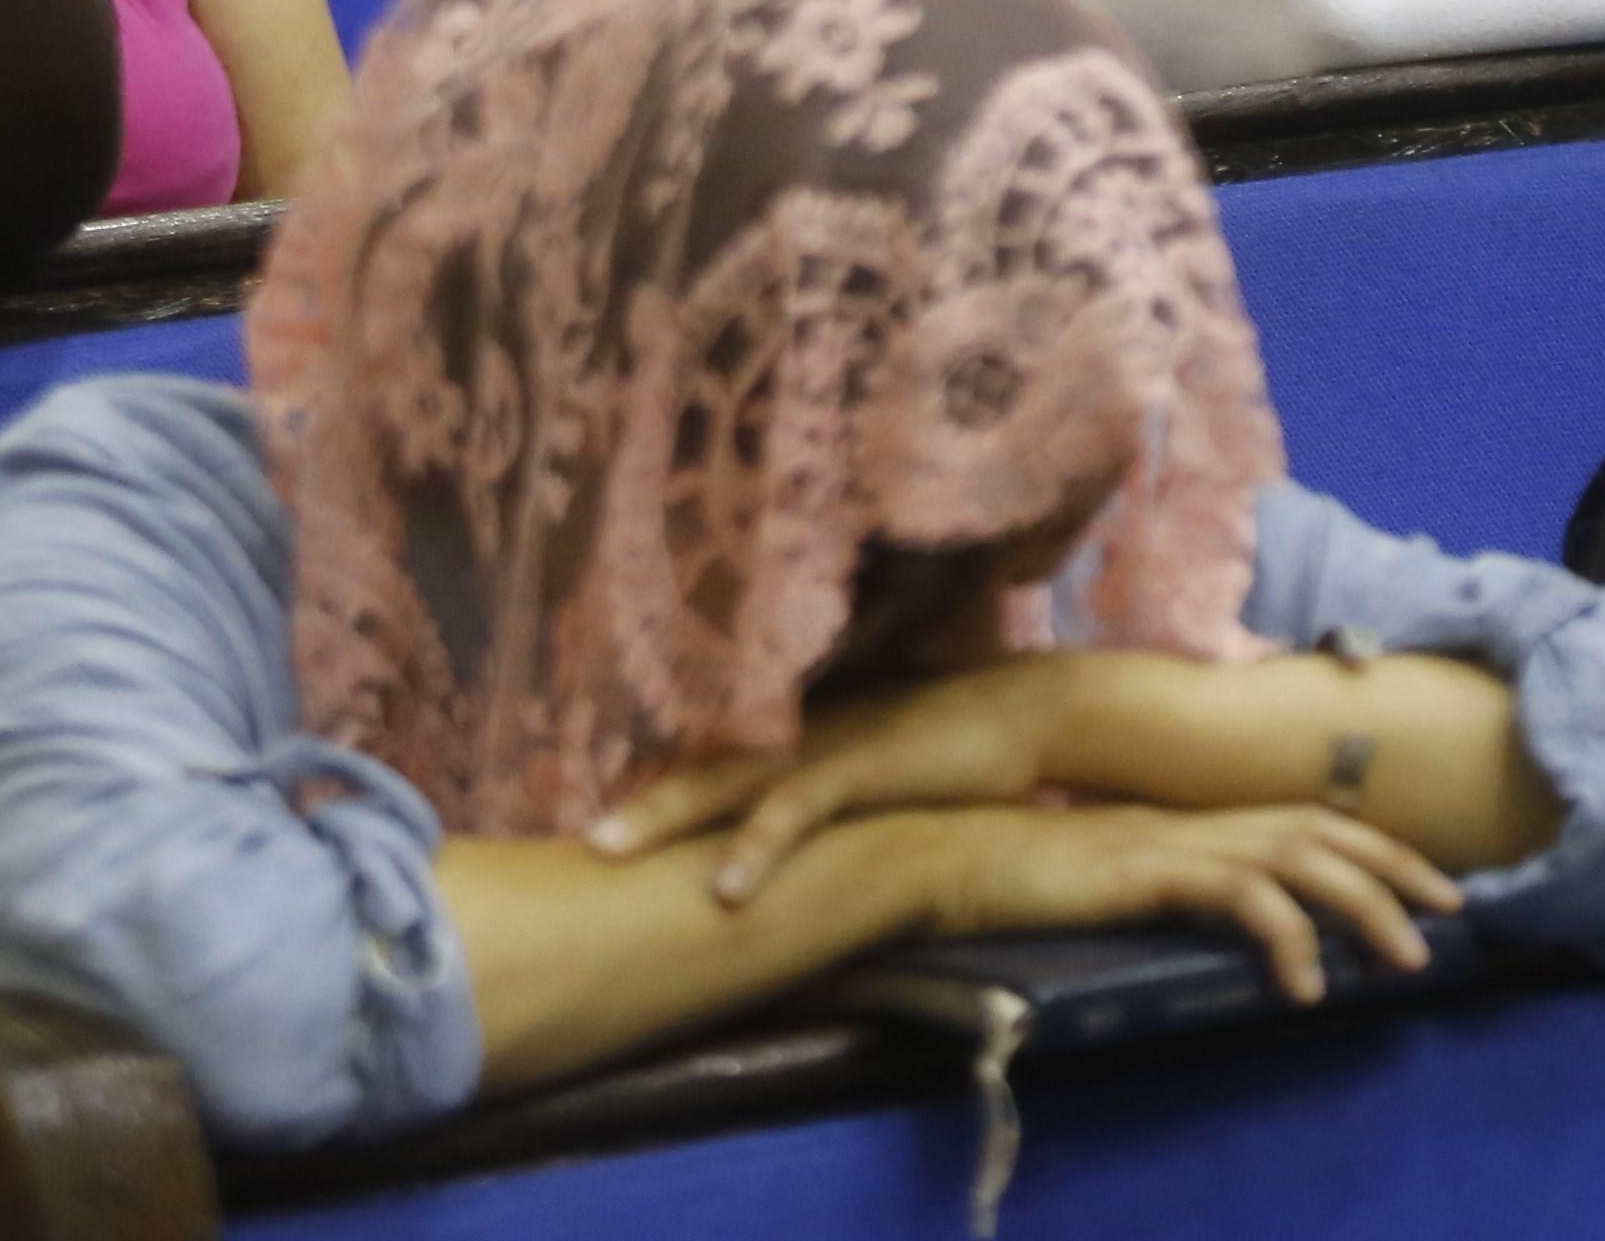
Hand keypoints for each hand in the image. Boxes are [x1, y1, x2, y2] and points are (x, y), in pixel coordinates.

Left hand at [590, 655, 1084, 884]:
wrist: (1034, 712)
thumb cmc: (962, 743)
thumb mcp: (885, 764)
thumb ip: (838, 785)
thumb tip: (800, 823)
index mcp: (802, 734)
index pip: (713, 761)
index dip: (653, 791)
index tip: (596, 822)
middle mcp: (801, 734)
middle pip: (698, 768)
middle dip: (634, 803)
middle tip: (570, 838)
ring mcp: (828, 746)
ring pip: (726, 783)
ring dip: (662, 816)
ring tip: (604, 847)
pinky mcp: (865, 767)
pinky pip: (797, 812)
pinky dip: (757, 849)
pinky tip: (725, 891)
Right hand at [889, 799, 1462, 1001]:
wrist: (943, 856)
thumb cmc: (1015, 877)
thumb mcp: (1108, 882)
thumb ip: (1160, 886)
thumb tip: (1209, 918)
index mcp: (1190, 821)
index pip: (1302, 819)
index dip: (1370, 844)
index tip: (1425, 880)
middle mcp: (1194, 820)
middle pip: (1321, 829)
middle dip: (1397, 868)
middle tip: (1456, 911)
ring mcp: (1173, 840)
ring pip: (1298, 858)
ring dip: (1363, 906)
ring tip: (1408, 958)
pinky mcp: (1148, 869)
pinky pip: (1238, 899)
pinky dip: (1284, 937)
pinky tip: (1305, 986)